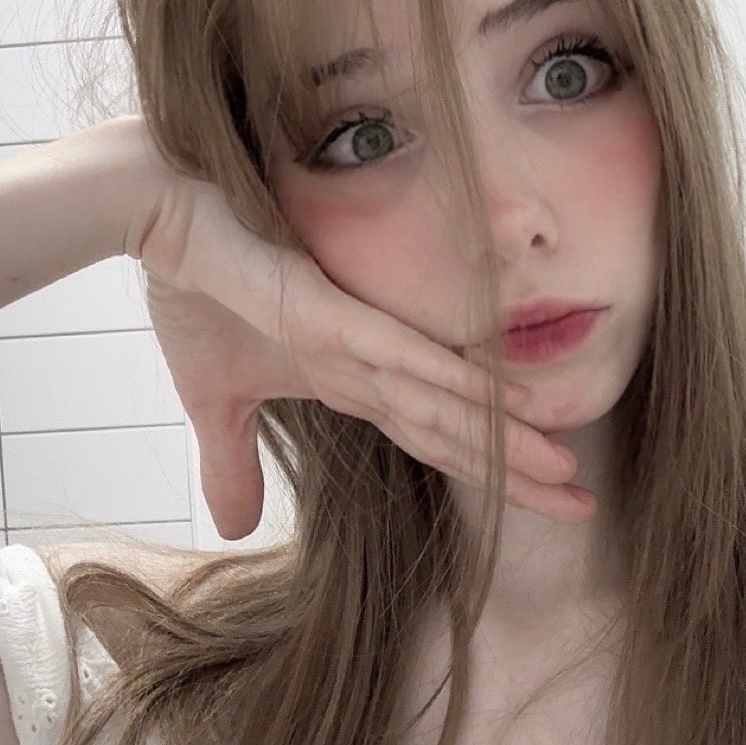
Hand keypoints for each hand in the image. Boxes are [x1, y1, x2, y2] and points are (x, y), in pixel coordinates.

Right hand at [129, 163, 594, 540]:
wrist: (162, 215)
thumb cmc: (196, 287)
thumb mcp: (213, 397)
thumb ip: (232, 463)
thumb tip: (233, 529)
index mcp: (353, 379)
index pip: (436, 438)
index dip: (491, 475)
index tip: (546, 503)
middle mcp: (370, 361)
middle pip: (457, 430)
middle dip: (519, 472)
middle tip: (584, 505)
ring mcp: (356, 338)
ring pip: (444, 402)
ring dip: (503, 438)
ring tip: (567, 472)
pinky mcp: (332, 314)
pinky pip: (405, 356)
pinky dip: (455, 381)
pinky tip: (507, 403)